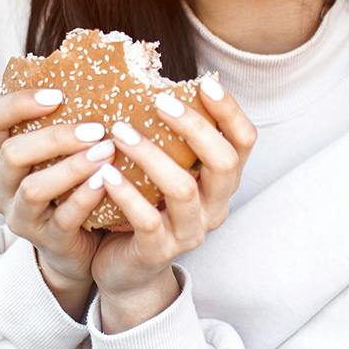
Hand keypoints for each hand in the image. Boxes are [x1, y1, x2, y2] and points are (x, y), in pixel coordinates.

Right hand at [0, 87, 118, 315]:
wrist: (81, 243)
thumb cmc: (72, 182)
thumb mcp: (60, 150)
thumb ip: (68, 117)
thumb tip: (109, 67)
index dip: (18, 103)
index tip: (57, 94)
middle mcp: (2, 184)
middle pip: (11, 153)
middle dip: (54, 137)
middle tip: (96, 128)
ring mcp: (20, 215)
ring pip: (32, 188)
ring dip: (71, 167)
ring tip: (106, 151)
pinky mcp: (46, 240)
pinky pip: (62, 218)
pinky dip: (84, 197)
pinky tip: (106, 182)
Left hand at [90, 81, 254, 332]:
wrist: (128, 271)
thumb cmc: (145, 206)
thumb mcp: (163, 171)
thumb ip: (168, 137)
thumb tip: (149, 78)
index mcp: (221, 182)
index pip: (244, 142)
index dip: (230, 111)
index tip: (204, 82)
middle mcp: (214, 207)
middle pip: (223, 163)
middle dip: (194, 128)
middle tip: (158, 100)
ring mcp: (189, 232)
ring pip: (183, 190)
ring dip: (151, 156)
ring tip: (119, 131)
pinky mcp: (158, 252)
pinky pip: (146, 220)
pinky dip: (126, 194)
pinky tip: (103, 173)